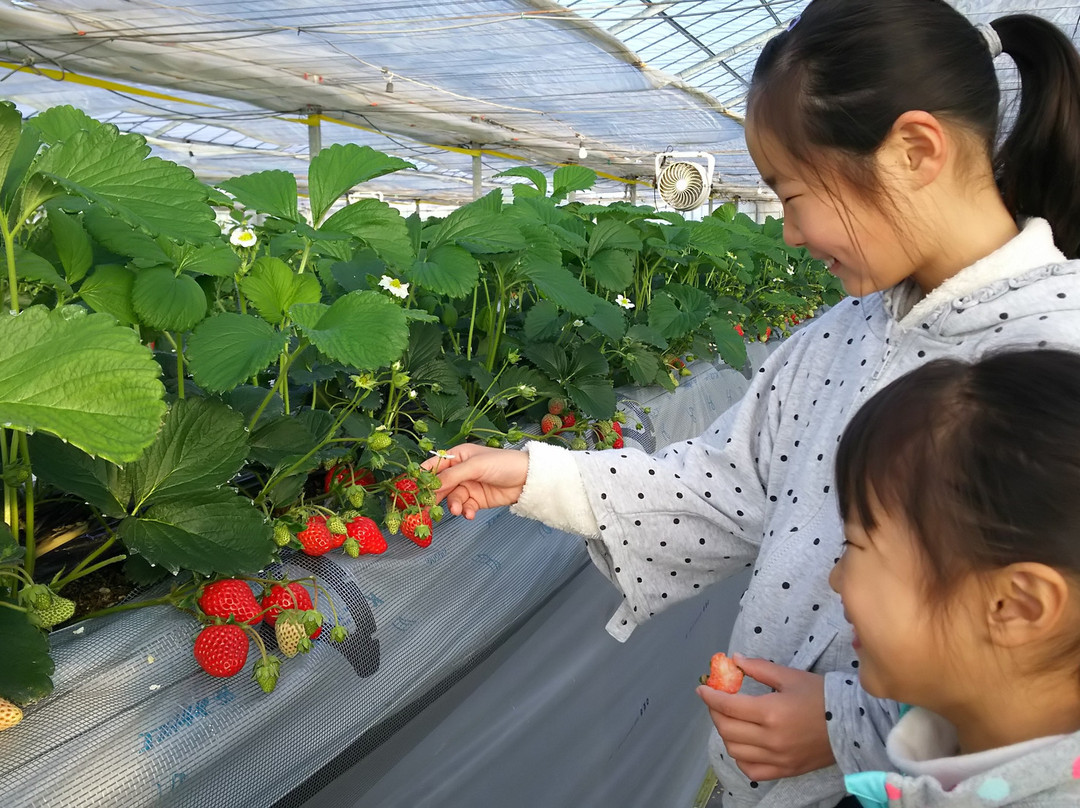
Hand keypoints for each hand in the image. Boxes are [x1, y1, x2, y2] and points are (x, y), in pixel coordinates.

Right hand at [420, 443, 529, 518]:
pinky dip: (465, 511)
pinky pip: (464, 507)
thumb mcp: (475, 466)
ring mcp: (468, 486)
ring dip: (453, 505)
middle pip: (440, 485)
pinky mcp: (476, 500)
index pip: (434, 465)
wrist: (527, 479)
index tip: (412, 489)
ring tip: (459, 510)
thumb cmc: (504, 463)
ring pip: (452, 498)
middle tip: (427, 508)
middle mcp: (460, 471)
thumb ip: (452, 476)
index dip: (423, 477)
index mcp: (458, 456)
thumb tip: (431, 485)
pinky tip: (469, 513)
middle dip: (435, 497)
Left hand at [696, 655, 834, 781]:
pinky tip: (743, 744)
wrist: (852, 724)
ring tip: (729, 720)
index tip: (702, 689)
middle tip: (716, 701)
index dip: (710, 697)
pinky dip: (741, 758)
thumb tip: (733, 660)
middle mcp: (771, 739)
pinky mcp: (785, 770)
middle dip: (715, 713)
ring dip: (726, 734)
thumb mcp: (790, 676)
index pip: (728, 706)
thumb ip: (758, 669)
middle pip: (727, 729)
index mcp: (771, 712)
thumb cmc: (821, 695)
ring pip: (735, 751)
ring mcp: (777, 758)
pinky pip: (752, 770)